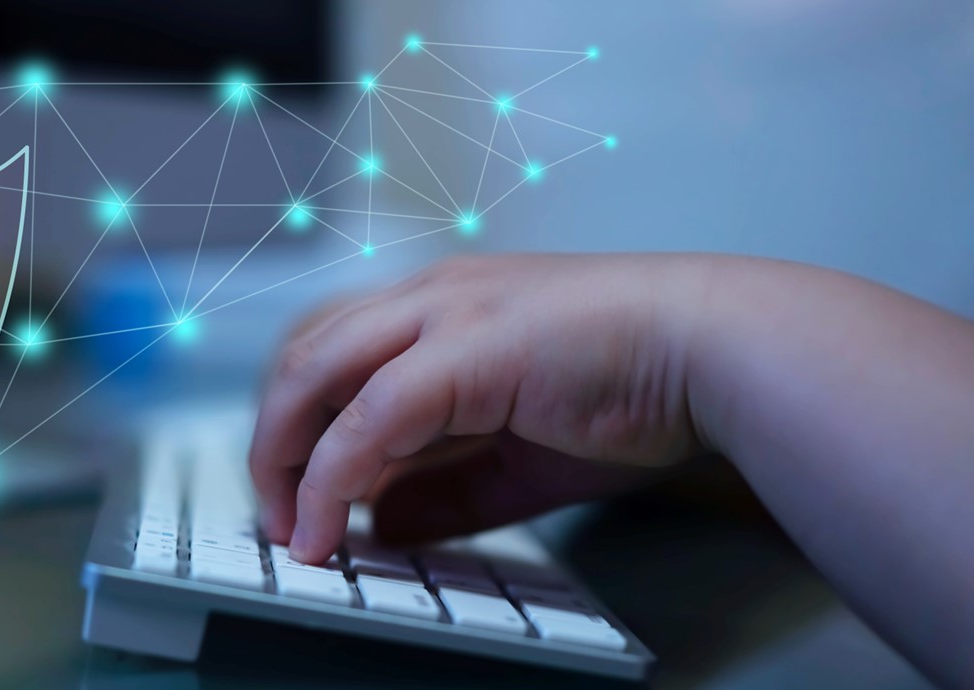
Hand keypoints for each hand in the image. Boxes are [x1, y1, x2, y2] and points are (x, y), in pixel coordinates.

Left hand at [249, 254, 711, 562]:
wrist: (715, 352)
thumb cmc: (634, 391)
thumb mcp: (517, 458)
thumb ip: (448, 489)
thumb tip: (384, 523)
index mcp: (439, 305)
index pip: (329, 351)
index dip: (297, 424)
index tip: (294, 494)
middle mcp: (429, 296)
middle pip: (304, 357)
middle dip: (273, 440)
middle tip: (277, 516)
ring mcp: (444, 312)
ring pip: (317, 374)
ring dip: (285, 456)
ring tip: (291, 528)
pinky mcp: (467, 348)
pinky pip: (370, 418)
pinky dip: (333, 477)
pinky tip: (330, 529)